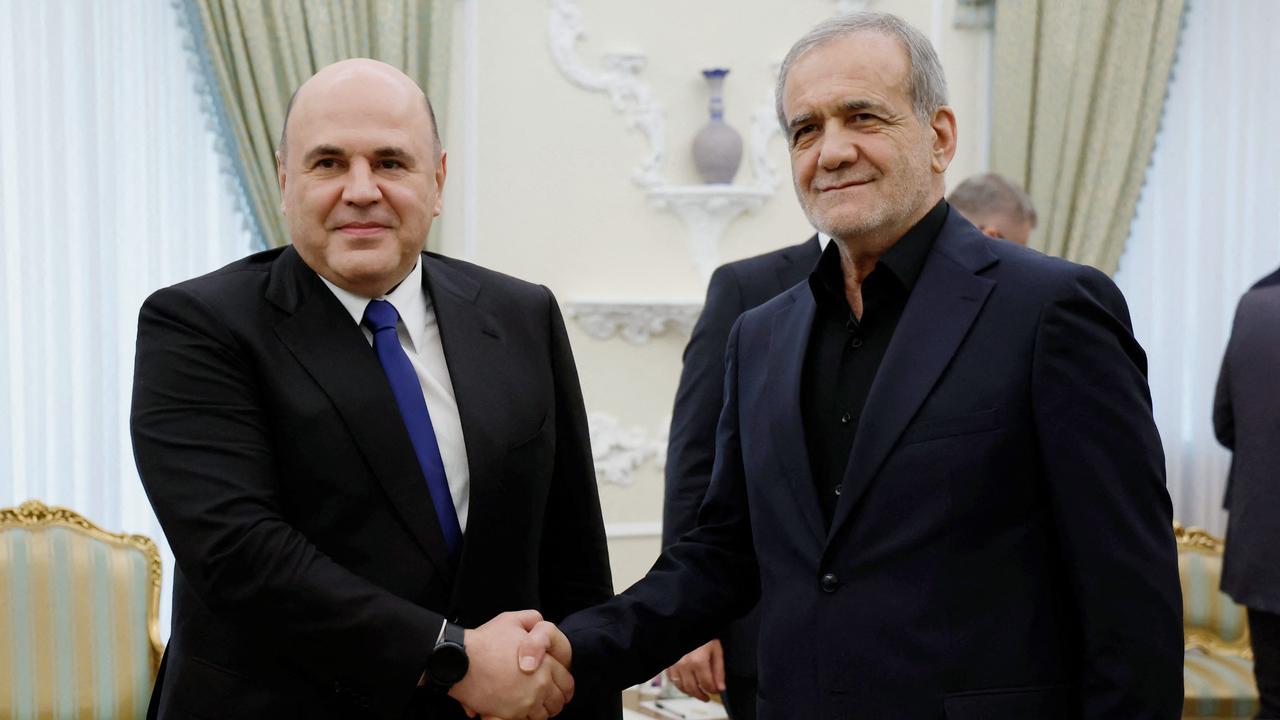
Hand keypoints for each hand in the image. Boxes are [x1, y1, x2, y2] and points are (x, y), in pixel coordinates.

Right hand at [448, 610, 574, 719]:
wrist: (461, 661)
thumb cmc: (485, 641)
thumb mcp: (511, 620)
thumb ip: (532, 620)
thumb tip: (539, 625)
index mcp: (546, 664)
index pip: (566, 682)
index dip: (565, 686)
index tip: (561, 689)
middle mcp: (540, 685)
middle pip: (558, 701)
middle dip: (555, 701)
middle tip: (550, 700)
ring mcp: (525, 702)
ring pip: (544, 715)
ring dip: (542, 711)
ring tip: (535, 707)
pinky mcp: (510, 714)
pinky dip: (526, 718)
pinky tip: (521, 712)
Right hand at [666, 639, 724, 701]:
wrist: (686, 621)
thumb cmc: (702, 633)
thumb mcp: (716, 649)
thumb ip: (719, 670)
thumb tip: (721, 687)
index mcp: (698, 661)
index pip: (707, 684)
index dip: (713, 690)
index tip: (716, 690)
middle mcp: (684, 664)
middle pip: (693, 689)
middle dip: (701, 695)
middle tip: (707, 697)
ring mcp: (674, 664)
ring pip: (681, 686)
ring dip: (690, 693)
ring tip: (697, 693)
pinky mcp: (667, 662)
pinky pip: (672, 679)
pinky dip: (679, 684)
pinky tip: (685, 684)